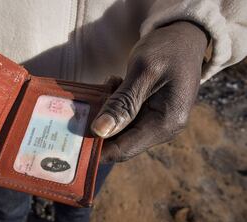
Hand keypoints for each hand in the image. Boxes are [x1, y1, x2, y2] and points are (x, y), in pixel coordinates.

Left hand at [91, 21, 207, 161]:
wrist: (186, 34)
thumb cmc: (168, 49)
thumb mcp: (143, 71)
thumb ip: (122, 103)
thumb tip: (99, 131)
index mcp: (165, 124)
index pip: (124, 149)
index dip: (96, 149)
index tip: (71, 140)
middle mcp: (163, 129)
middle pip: (120, 142)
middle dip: (98, 128)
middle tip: (81, 107)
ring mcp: (156, 122)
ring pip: (120, 130)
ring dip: (106, 112)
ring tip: (107, 86)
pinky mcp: (150, 113)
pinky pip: (125, 118)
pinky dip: (113, 105)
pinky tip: (113, 85)